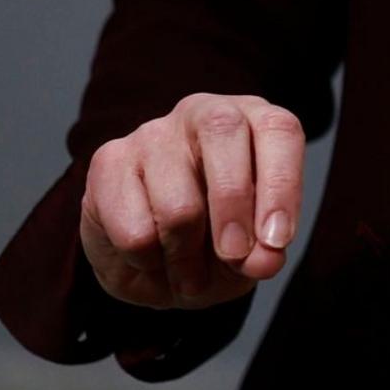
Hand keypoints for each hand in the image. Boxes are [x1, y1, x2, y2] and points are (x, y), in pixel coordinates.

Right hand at [74, 91, 306, 309]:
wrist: (151, 260)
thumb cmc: (215, 241)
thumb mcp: (249, 253)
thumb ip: (262, 253)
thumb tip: (264, 260)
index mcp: (254, 122)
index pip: (278, 129)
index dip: (282, 185)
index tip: (276, 241)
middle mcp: (204, 113)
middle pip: (223, 133)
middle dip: (234, 208)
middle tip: (234, 257)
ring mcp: (151, 134)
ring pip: (178, 201)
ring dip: (187, 256)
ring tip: (190, 276)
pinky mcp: (108, 162)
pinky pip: (134, 229)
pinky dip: (148, 261)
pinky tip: (150, 258)